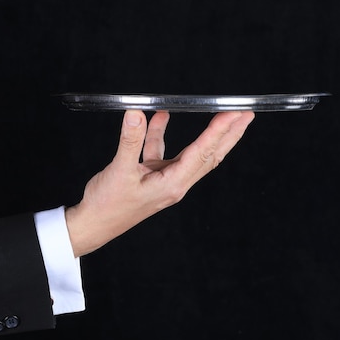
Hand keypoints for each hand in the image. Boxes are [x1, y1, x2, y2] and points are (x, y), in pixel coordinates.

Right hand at [65, 109, 254, 256]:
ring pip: (193, 154)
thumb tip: (136, 114)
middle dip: (229, 135)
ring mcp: (166, 180)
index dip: (220, 131)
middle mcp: (175, 183)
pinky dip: (163, 135)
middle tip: (246, 115)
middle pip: (210, 155)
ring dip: (206, 135)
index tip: (235, 114)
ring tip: (221, 116)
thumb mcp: (119, 171)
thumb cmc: (108, 205)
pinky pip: (164, 153)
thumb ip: (130, 141)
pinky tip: (160, 118)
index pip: (202, 152)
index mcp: (172, 184)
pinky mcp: (153, 177)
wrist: (93, 225)